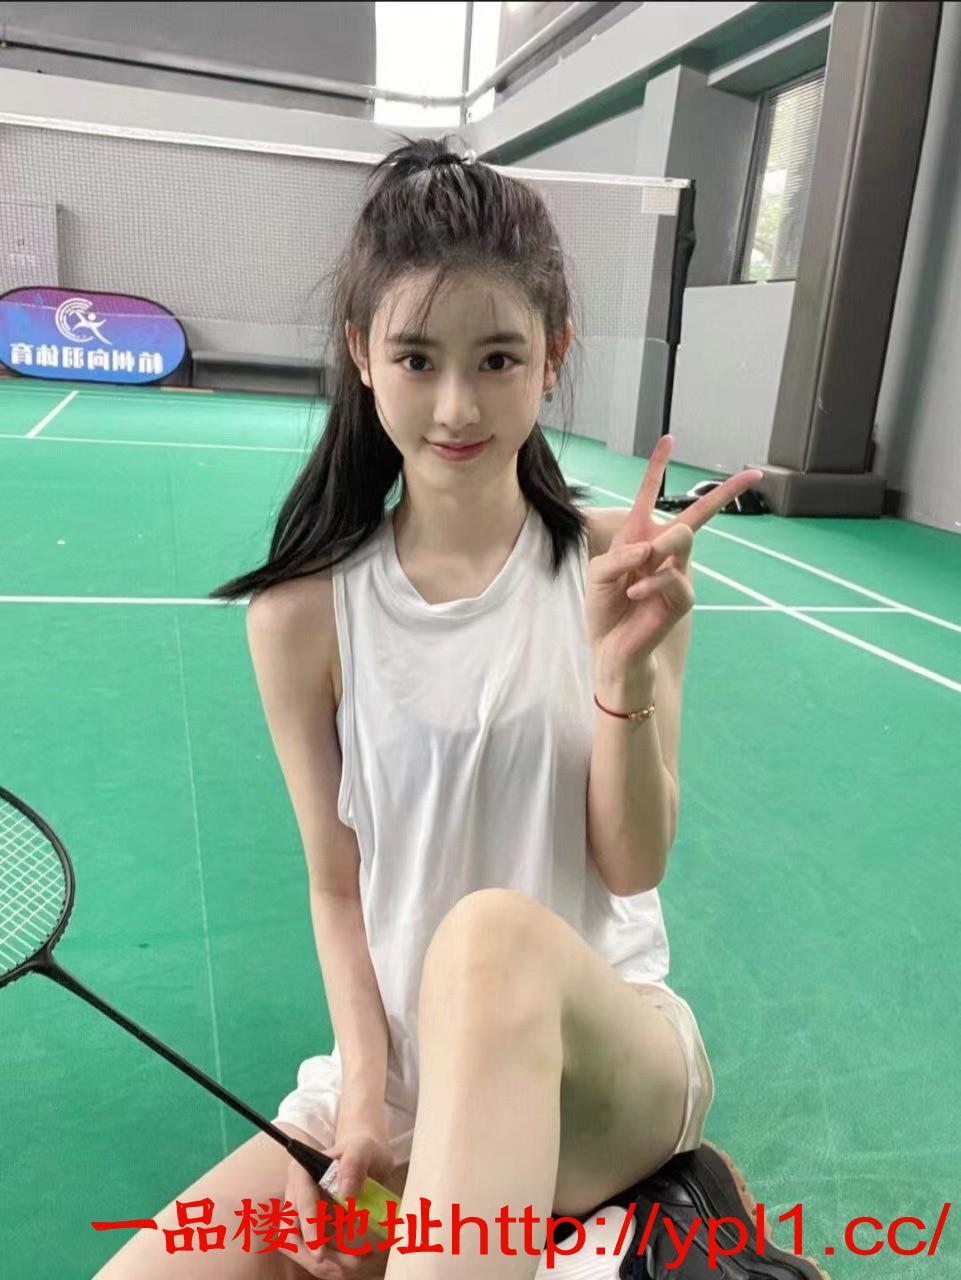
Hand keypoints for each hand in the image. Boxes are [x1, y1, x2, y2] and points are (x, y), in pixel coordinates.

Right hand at [286, 1121, 398, 1278]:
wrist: (366, 1158)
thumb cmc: (363, 1150)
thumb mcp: (363, 1149)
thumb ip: (354, 1163)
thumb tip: (345, 1192)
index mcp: (302, 1172)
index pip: (300, 1202)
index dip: (309, 1228)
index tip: (319, 1252)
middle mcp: (296, 1195)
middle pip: (290, 1233)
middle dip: (311, 1255)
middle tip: (340, 1268)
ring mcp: (302, 1215)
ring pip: (299, 1248)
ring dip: (321, 1264)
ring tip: (351, 1268)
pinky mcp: (314, 1229)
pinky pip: (314, 1252)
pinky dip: (330, 1264)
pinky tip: (350, 1266)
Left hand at [587, 435, 762, 671]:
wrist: (609, 648)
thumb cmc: (604, 609)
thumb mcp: (600, 573)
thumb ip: (622, 554)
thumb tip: (653, 549)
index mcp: (639, 538)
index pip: (650, 496)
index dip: (658, 467)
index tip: (668, 439)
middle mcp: (663, 552)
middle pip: (697, 514)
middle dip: (725, 493)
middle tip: (752, 474)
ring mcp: (677, 573)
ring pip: (682, 537)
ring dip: (655, 552)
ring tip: (633, 578)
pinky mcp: (682, 598)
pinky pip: (672, 575)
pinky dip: (649, 583)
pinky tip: (634, 594)